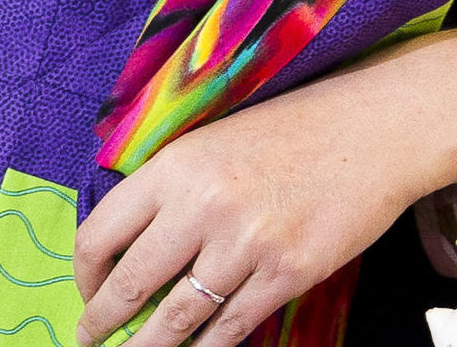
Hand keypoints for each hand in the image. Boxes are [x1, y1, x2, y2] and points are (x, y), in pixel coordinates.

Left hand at [74, 62, 443, 346]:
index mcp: (174, 166)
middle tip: (88, 339)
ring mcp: (246, 244)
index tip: (86, 290)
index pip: (102, 232)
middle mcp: (202, 206)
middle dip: (102, 322)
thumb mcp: (212, 140)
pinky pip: (233, 326)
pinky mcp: (288, 273)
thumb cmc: (291, 130)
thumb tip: (129, 242)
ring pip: (178, 317)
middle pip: (131, 283)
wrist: (371, 130)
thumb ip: (170, 186)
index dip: (85, 273)